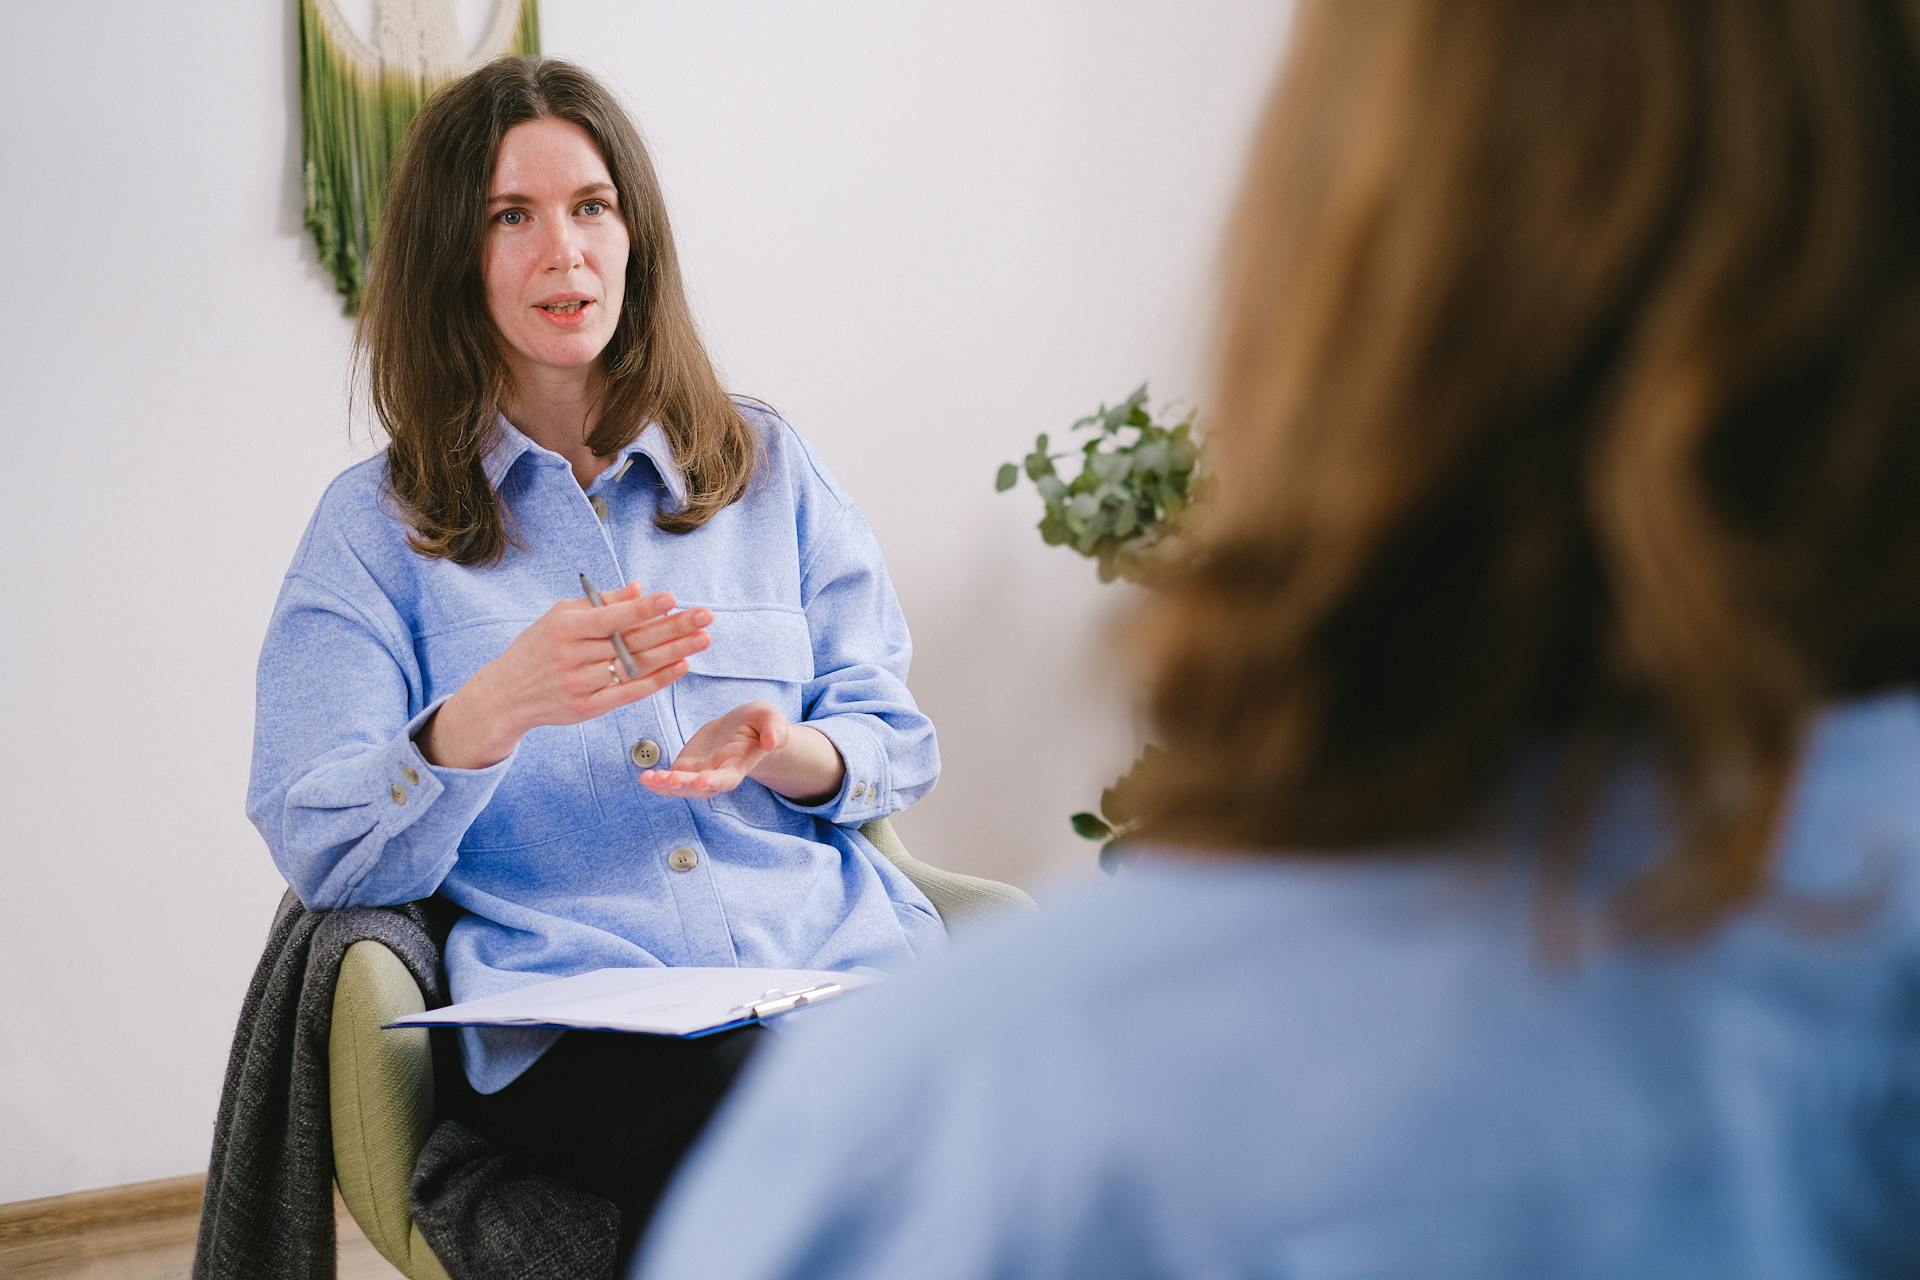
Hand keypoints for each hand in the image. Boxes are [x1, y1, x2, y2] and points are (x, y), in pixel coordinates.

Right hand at [418, 583, 710, 768]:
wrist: (506, 695)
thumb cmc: (538, 648)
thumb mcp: (559, 616)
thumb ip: (600, 602)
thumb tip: (639, 589)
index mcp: (565, 627)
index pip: (611, 617)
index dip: (643, 609)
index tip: (673, 599)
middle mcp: (574, 656)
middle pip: (631, 641)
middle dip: (673, 627)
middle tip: (706, 616)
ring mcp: (582, 684)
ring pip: (635, 666)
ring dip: (674, 652)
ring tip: (703, 639)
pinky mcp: (588, 708)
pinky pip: (630, 692)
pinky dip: (658, 680)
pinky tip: (681, 666)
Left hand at [640, 701, 789, 798]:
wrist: (744, 727)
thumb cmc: (760, 723)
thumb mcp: (771, 719)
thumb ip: (774, 730)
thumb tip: (773, 741)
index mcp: (738, 765)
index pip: (727, 779)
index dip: (715, 781)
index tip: (702, 781)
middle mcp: (718, 775)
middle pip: (699, 787)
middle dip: (683, 785)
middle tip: (669, 779)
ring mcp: (700, 772)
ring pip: (681, 787)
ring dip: (665, 785)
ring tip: (650, 778)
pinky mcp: (687, 767)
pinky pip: (670, 779)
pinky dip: (657, 781)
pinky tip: (644, 777)